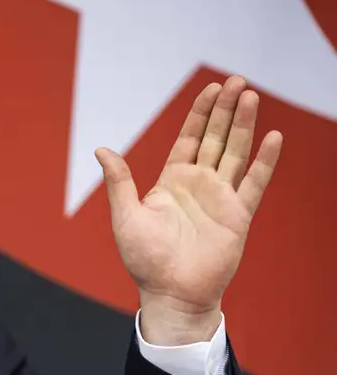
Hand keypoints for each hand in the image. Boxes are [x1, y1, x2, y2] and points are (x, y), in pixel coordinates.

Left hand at [97, 75, 282, 344]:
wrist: (170, 293)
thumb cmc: (144, 260)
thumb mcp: (125, 216)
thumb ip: (119, 182)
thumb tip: (101, 149)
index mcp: (172, 182)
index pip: (190, 138)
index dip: (201, 113)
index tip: (212, 88)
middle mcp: (199, 185)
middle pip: (217, 138)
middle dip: (227, 110)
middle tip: (238, 82)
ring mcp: (221, 198)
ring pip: (237, 153)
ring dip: (245, 126)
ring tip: (252, 97)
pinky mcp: (238, 216)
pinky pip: (254, 183)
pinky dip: (265, 161)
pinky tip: (273, 138)